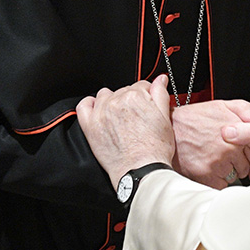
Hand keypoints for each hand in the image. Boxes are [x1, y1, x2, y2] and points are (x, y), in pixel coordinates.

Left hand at [76, 75, 175, 190]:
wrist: (141, 170)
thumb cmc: (155, 148)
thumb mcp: (164, 117)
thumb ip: (160, 93)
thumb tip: (160, 79)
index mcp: (135, 97)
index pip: (141, 86)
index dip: (147, 96)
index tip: (147, 105)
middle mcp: (116, 102)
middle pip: (124, 91)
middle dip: (131, 100)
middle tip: (137, 117)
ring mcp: (101, 113)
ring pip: (105, 95)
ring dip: (112, 101)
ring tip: (121, 117)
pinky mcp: (90, 127)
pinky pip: (84, 106)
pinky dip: (90, 104)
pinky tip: (99, 111)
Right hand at [170, 99, 249, 188]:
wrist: (170, 127)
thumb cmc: (196, 117)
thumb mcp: (223, 105)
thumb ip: (246, 110)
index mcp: (237, 132)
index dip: (248, 154)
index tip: (241, 153)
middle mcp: (229, 149)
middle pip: (244, 167)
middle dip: (236, 163)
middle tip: (222, 154)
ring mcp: (217, 163)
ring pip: (232, 177)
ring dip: (225, 172)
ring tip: (212, 159)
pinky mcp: (206, 175)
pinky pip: (219, 185)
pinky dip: (214, 180)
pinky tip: (207, 167)